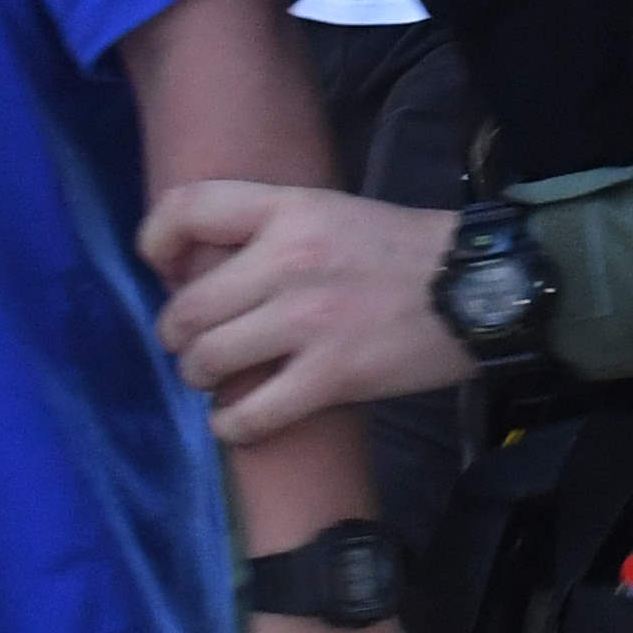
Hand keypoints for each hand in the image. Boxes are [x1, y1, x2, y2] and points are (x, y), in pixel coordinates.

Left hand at [141, 182, 467, 439]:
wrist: (478, 289)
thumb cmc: (403, 250)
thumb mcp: (332, 210)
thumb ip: (271, 228)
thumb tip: (204, 267)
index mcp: (290, 210)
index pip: (188, 207)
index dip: (154, 240)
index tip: (161, 267)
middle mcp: (288, 262)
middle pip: (185, 306)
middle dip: (177, 334)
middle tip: (193, 343)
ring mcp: (308, 323)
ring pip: (207, 360)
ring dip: (200, 376)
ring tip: (216, 378)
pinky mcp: (331, 377)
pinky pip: (251, 414)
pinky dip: (231, 425)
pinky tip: (236, 422)